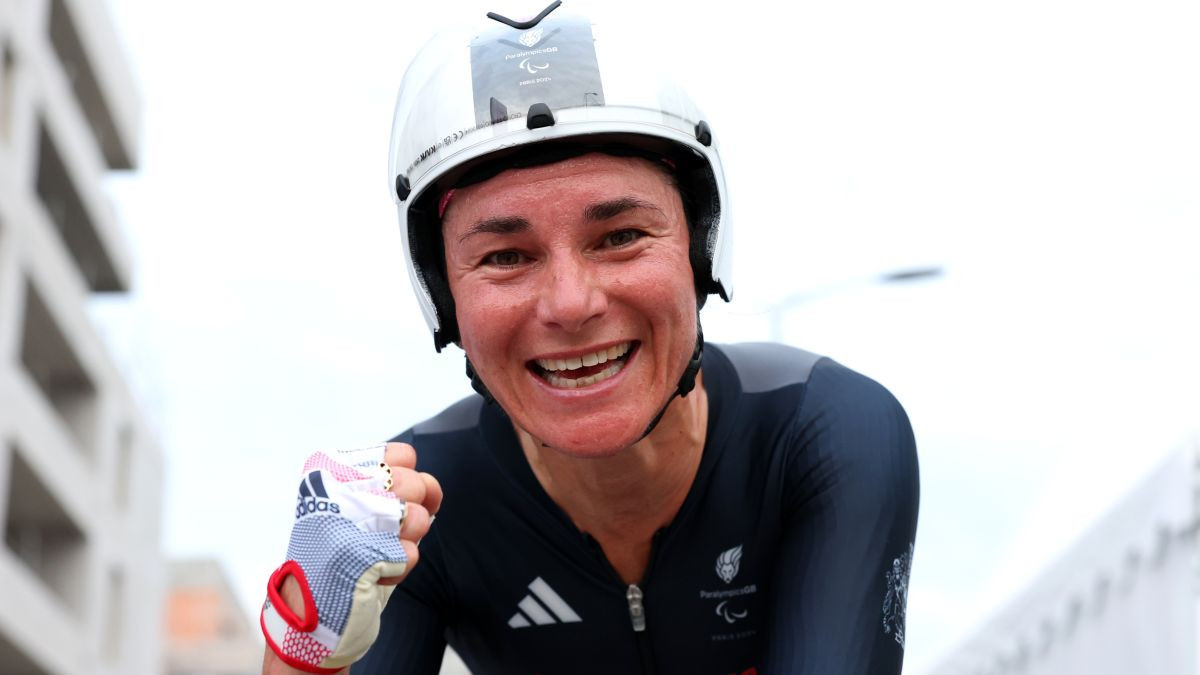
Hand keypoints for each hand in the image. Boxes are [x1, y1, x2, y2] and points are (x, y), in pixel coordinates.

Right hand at [261, 442, 441, 673]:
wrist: (310, 613)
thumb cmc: (342, 557)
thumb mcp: (366, 511)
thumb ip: (403, 491)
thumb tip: (433, 488)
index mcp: (331, 470)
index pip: (402, 455)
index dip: (409, 483)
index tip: (387, 502)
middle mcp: (333, 488)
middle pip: (413, 483)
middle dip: (410, 514)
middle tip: (380, 532)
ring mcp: (345, 520)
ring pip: (416, 516)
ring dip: (405, 543)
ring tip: (375, 553)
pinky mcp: (358, 555)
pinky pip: (410, 554)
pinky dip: (397, 570)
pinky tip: (370, 574)